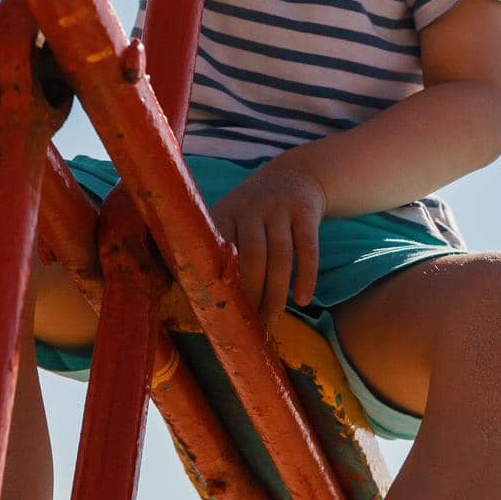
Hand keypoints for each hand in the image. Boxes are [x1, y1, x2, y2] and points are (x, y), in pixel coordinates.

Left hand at [209, 160, 326, 325]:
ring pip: (280, 253)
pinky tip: (303, 299)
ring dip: (276, 291)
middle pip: (252, 253)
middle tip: (252, 324)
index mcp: (226, 212)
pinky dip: (306, 275)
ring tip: (273, 319)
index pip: (220, 247)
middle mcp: (251, 207)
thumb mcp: (230, 218)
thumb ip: (216, 249)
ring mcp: (279, 207)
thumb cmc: (253, 213)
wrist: (294, 175)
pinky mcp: (305, 211)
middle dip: (252, 292)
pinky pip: (307, 246)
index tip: (221, 309)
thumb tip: (192, 297)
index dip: (221, 278)